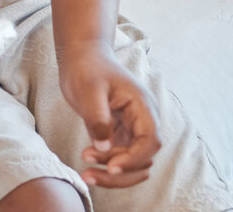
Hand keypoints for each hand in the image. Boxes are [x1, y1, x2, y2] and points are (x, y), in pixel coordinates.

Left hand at [58, 45, 160, 187]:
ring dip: (114, 174)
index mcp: (142, 106)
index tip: (110, 166)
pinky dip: (107, 166)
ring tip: (86, 174)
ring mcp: (133, 129)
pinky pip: (121, 158)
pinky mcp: (120, 135)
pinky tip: (88, 166)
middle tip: (89, 174)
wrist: (82, 58)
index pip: (150, 141)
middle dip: (121, 171)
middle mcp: (143, 120)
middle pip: (144, 158)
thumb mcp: (88, 88)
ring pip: (135, 163)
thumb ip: (97, 116)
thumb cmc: (86, 68)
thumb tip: (104, 146)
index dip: (134, 158)